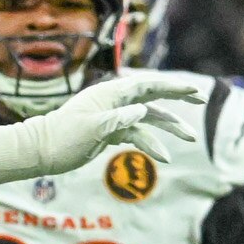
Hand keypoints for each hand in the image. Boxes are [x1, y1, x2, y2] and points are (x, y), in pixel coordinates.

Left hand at [0, 75, 204, 186]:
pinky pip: (138, 135)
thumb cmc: (63, 136)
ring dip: (169, 127)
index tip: (193, 89)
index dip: (172, 87)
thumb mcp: (92, 127)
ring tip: (190, 138)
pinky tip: (164, 157)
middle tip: (201, 98)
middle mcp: (115, 102)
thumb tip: (143, 109)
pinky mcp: (111, 132)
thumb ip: (118, 118)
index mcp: (111, 94)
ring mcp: (115, 117)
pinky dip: (151, 144)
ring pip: (149, 119)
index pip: (147, 85)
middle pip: (153, 96)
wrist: (42, 150)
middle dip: (177, 98)